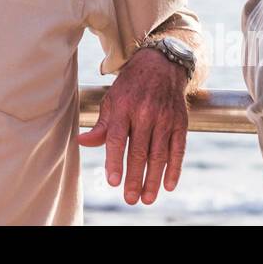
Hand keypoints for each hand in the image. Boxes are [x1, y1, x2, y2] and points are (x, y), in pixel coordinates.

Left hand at [77, 48, 189, 204]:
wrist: (161, 64)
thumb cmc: (130, 87)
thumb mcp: (112, 100)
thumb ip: (100, 126)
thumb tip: (81, 142)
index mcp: (123, 107)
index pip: (117, 138)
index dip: (114, 161)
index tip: (113, 181)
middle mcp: (145, 112)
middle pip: (139, 151)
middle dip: (134, 178)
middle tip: (130, 199)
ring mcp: (164, 118)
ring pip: (159, 154)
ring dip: (153, 179)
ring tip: (147, 198)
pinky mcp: (180, 122)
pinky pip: (178, 149)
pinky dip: (175, 169)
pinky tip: (168, 185)